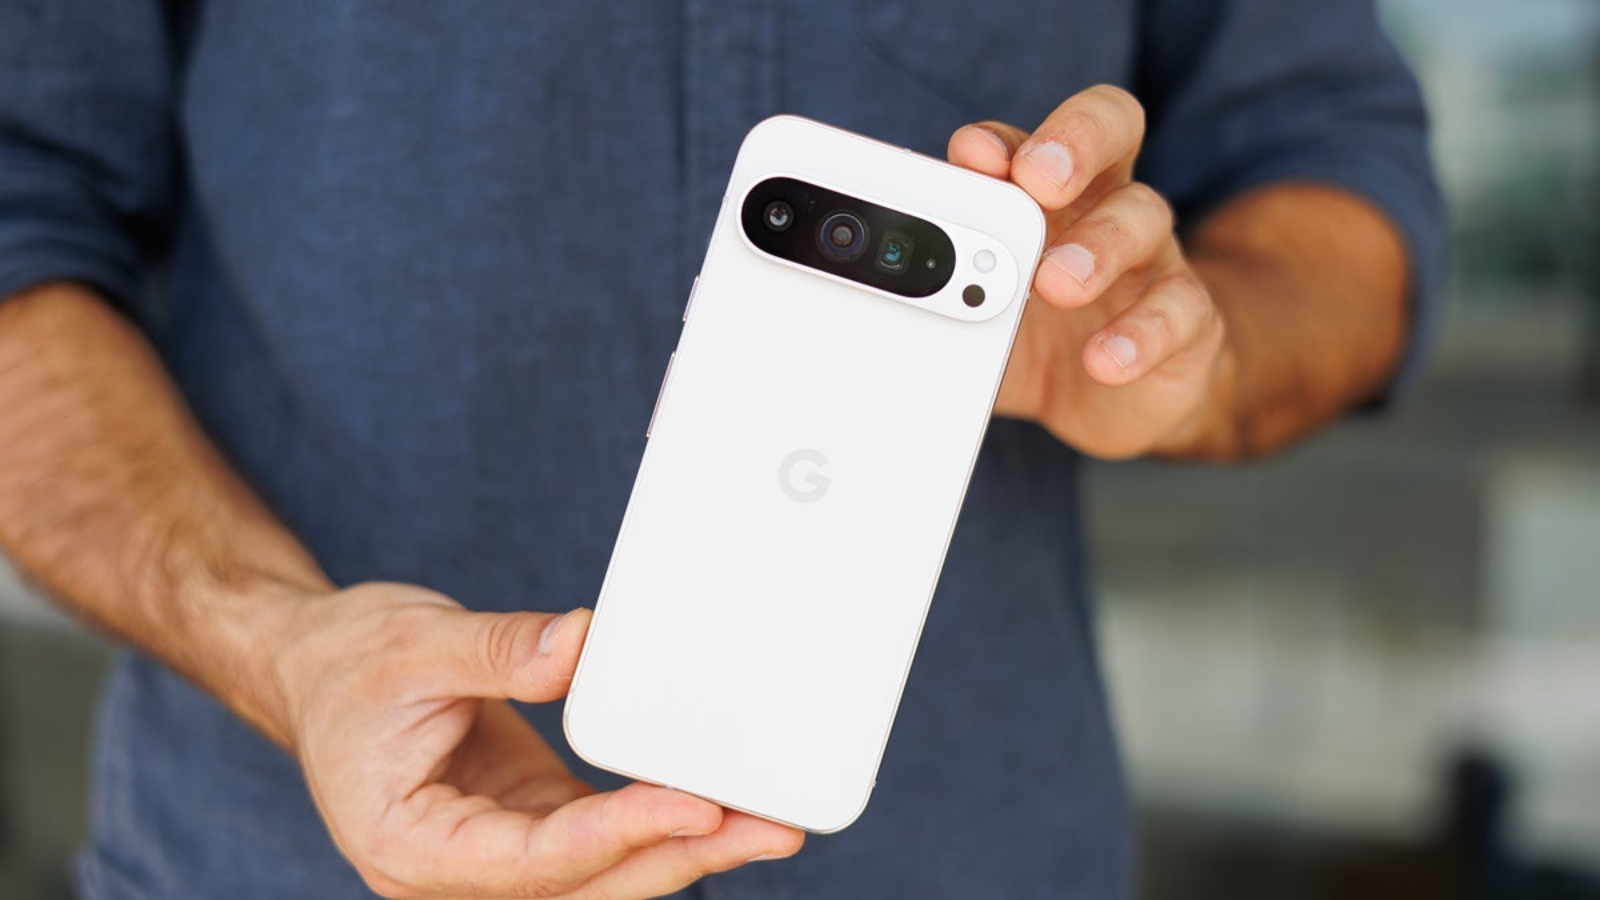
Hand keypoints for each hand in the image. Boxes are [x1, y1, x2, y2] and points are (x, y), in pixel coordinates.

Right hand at [275, 583, 802, 898]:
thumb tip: (583, 644)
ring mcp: (497, 850)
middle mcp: (458, 868)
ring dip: (685, 848)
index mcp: (409, 846)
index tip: (694, 807)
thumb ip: (497, 649)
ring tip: (768, 821)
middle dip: (681, 857)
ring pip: (603, 872)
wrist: (318, 670)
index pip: (531, 861)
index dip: (617, 837)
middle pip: (585, 883)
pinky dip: (658, 819)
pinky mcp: (529, 819)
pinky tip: (716, 796)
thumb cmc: (349, 665)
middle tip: (769, 828)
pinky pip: (603, 836)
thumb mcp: (414, 643)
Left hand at [948, 85, 1231, 458]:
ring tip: (1056, 284)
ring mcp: (1151, 259)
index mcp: (1055, 190)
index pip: (1043, 133)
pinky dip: (1139, 336)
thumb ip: (941, 294)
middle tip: (1036, 181)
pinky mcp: (1185, 321)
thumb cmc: (1038, 334)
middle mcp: (1106, 205)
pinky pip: (1176, 312)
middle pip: (1111, 134)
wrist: (1115, 399)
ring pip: (1143, 219)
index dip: (1012, 136)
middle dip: (1073, 144)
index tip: (972, 155)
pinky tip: (1103, 359)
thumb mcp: (978, 312)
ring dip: (1097, 247)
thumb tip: (884, 304)